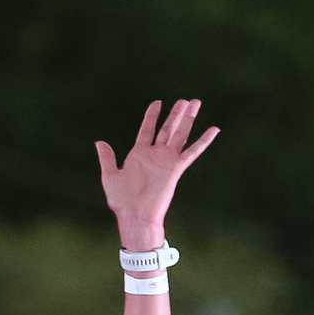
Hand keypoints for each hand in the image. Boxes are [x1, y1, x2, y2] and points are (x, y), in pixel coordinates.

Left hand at [96, 99, 219, 245]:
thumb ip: (107, 158)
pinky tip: (213, 130)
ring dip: (188, 119)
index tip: (158, 102)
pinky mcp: (176, 168)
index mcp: (139, 154)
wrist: (134, 214)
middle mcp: (155, 155)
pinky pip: (192, 152)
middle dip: (176, 114)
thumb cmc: (121, 200)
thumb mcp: (110, 176)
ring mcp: (167, 160)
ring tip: (195, 103)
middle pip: (168, 128)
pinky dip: (203, 141)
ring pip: (180, 134)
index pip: (147, 129)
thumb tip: (99, 142)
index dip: (152, 115)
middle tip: (186, 100)